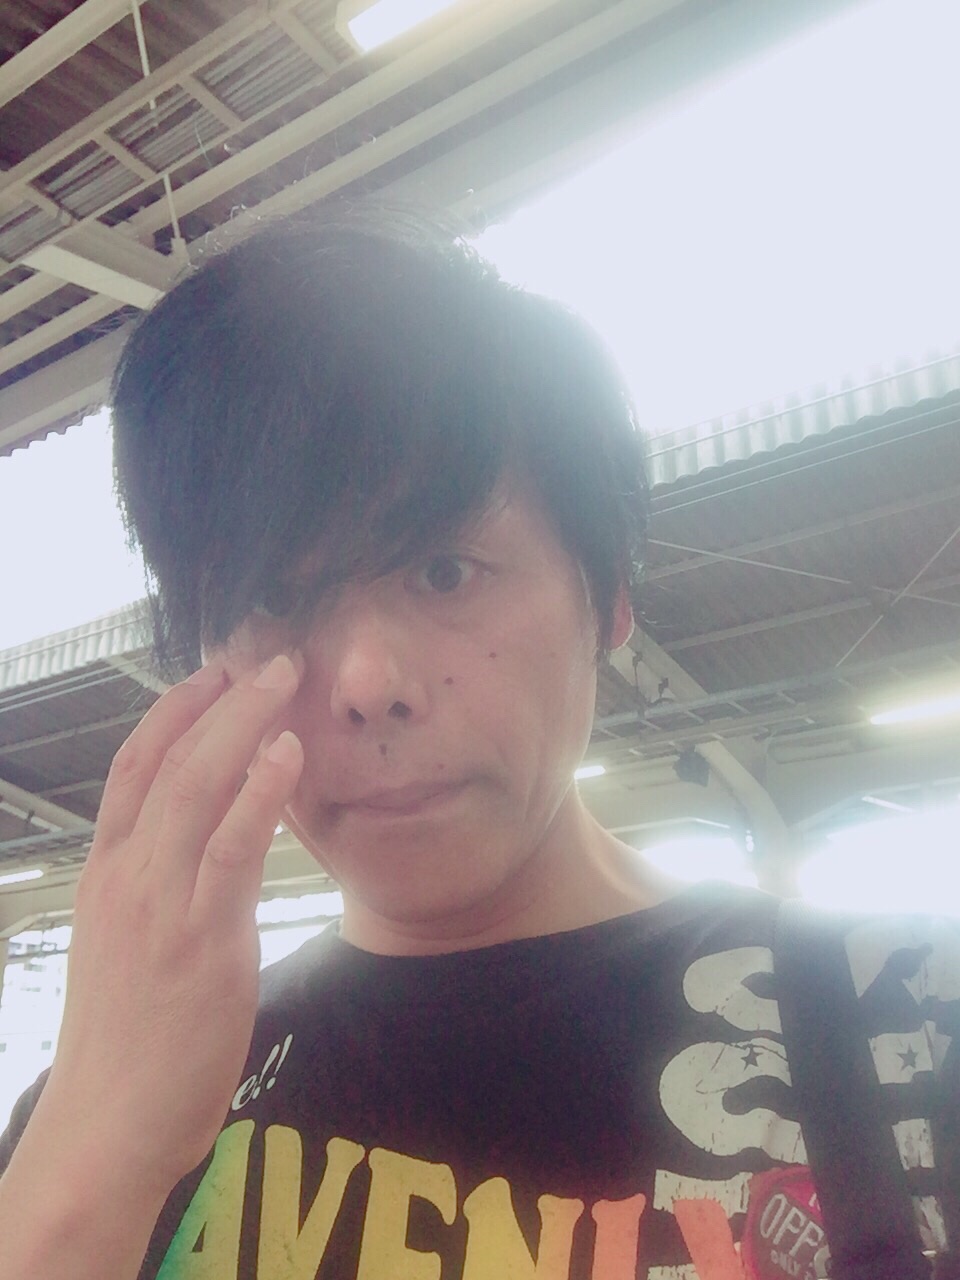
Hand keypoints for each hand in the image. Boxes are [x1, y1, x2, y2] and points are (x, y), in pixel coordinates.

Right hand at [43, 652, 303, 1195]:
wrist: (104, 1130)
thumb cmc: (127, 1043)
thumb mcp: (130, 948)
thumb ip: (163, 892)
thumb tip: (208, 852)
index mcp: (108, 875)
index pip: (133, 768)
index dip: (173, 712)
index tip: (212, 673)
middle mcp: (126, 876)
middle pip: (166, 760)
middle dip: (218, 700)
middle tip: (265, 656)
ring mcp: (159, 904)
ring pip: (194, 787)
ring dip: (242, 723)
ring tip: (283, 678)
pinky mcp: (199, 939)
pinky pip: (228, 848)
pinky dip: (257, 793)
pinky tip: (286, 754)